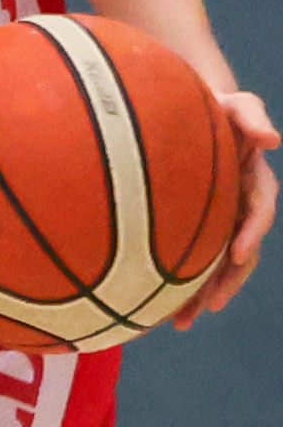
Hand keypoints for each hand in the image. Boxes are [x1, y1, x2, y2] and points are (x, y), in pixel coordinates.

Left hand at [174, 83, 273, 322]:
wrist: (186, 111)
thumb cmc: (213, 105)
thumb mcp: (236, 103)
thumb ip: (253, 115)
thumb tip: (274, 139)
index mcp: (253, 183)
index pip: (259, 213)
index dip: (252, 233)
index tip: (239, 253)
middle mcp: (239, 207)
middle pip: (239, 251)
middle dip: (227, 280)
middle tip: (211, 305)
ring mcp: (218, 221)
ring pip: (213, 265)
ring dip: (201, 295)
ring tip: (181, 323)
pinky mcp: (194, 228)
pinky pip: (188, 260)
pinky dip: (176, 285)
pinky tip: (156, 309)